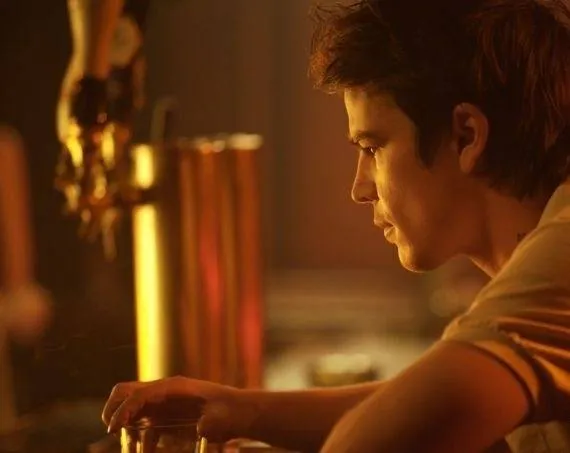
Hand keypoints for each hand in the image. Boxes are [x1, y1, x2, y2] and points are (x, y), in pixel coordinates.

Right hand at [102, 376, 258, 442]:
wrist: (240, 412)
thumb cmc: (232, 411)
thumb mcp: (223, 416)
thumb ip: (212, 422)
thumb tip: (202, 427)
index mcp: (175, 387)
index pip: (140, 394)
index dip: (124, 410)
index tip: (113, 429)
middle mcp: (165, 392)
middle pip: (128, 391)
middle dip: (114, 407)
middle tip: (111, 429)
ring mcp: (165, 404)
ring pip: (134, 407)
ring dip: (125, 424)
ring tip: (127, 445)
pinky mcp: (168, 417)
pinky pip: (146, 425)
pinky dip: (140, 438)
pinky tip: (146, 451)